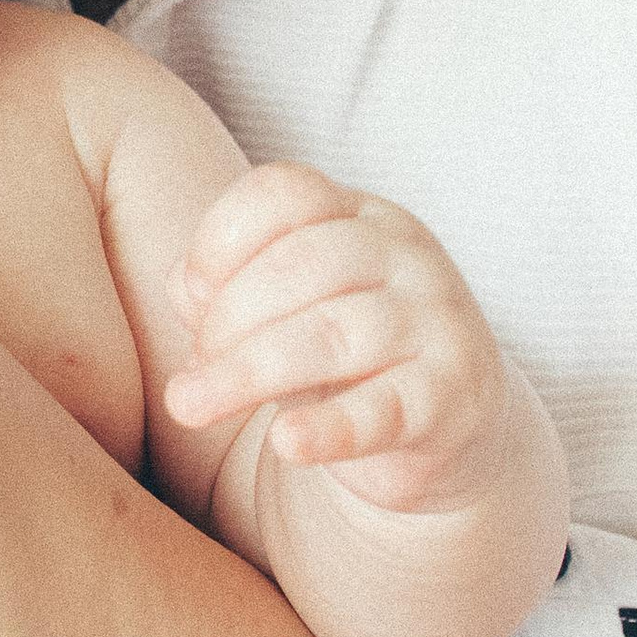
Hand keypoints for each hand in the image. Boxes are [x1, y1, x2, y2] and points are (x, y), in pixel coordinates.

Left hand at [161, 162, 517, 511]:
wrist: (442, 421)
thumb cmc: (337, 349)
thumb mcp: (280, 304)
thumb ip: (224, 286)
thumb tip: (184, 291)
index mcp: (359, 214)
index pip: (285, 193)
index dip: (220, 240)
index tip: (190, 298)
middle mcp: (407, 255)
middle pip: (302, 264)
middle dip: (225, 320)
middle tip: (186, 379)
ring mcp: (437, 323)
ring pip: (333, 333)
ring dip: (246, 372)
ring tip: (189, 407)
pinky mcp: (451, 399)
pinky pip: (385, 409)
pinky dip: (332, 428)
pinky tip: (285, 443)